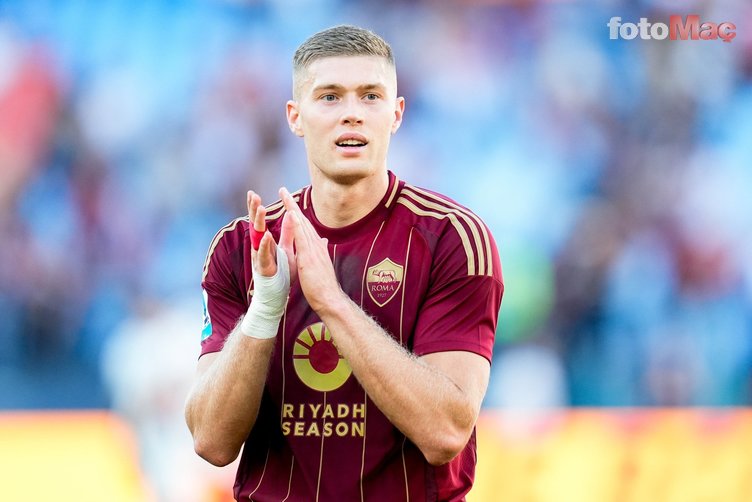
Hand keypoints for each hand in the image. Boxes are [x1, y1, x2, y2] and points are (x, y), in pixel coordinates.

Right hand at [247, 190, 296, 282]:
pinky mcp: (264, 267)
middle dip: (253, 210)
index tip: (252, 193)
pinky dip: (265, 245)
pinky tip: (267, 235)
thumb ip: (288, 232)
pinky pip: (264, 254)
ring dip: (258, 222)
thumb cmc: (281, 272)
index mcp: (266, 242)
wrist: (279, 294)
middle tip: (252, 195)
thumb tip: (291, 215)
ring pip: (257, 237)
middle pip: (255, 225)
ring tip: (260, 208)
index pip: (259, 221)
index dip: (256, 208)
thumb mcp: (286, 248)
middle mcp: (260, 247)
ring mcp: (260, 257)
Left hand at [279, 187, 343, 313]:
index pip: (305, 226)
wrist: (330, 298)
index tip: (289, 202)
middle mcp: (316, 244)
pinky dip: (296, 224)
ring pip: (301, 224)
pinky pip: (301, 237)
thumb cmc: (324, 285)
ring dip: (292, 209)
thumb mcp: (322, 264)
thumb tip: (323, 241)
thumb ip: (321, 251)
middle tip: (283, 190)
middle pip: (302, 220)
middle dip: (292, 205)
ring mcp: (313, 249)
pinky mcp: (308, 257)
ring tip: (283, 195)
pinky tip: (290, 214)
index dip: (297, 213)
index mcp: (317, 247)